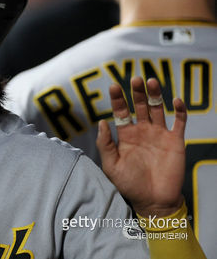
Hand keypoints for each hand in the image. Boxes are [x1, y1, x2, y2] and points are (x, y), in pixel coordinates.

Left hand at [97, 76, 186, 217]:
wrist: (153, 201)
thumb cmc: (130, 185)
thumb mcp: (111, 165)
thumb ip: (106, 144)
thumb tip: (101, 122)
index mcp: (126, 135)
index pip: (121, 112)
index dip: (117, 99)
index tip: (113, 86)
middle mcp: (143, 131)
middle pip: (140, 105)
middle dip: (137, 92)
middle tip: (136, 79)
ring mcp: (159, 134)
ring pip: (158, 109)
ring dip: (155, 95)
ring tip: (151, 81)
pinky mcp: (175, 141)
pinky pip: (179, 122)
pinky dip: (180, 110)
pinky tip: (176, 100)